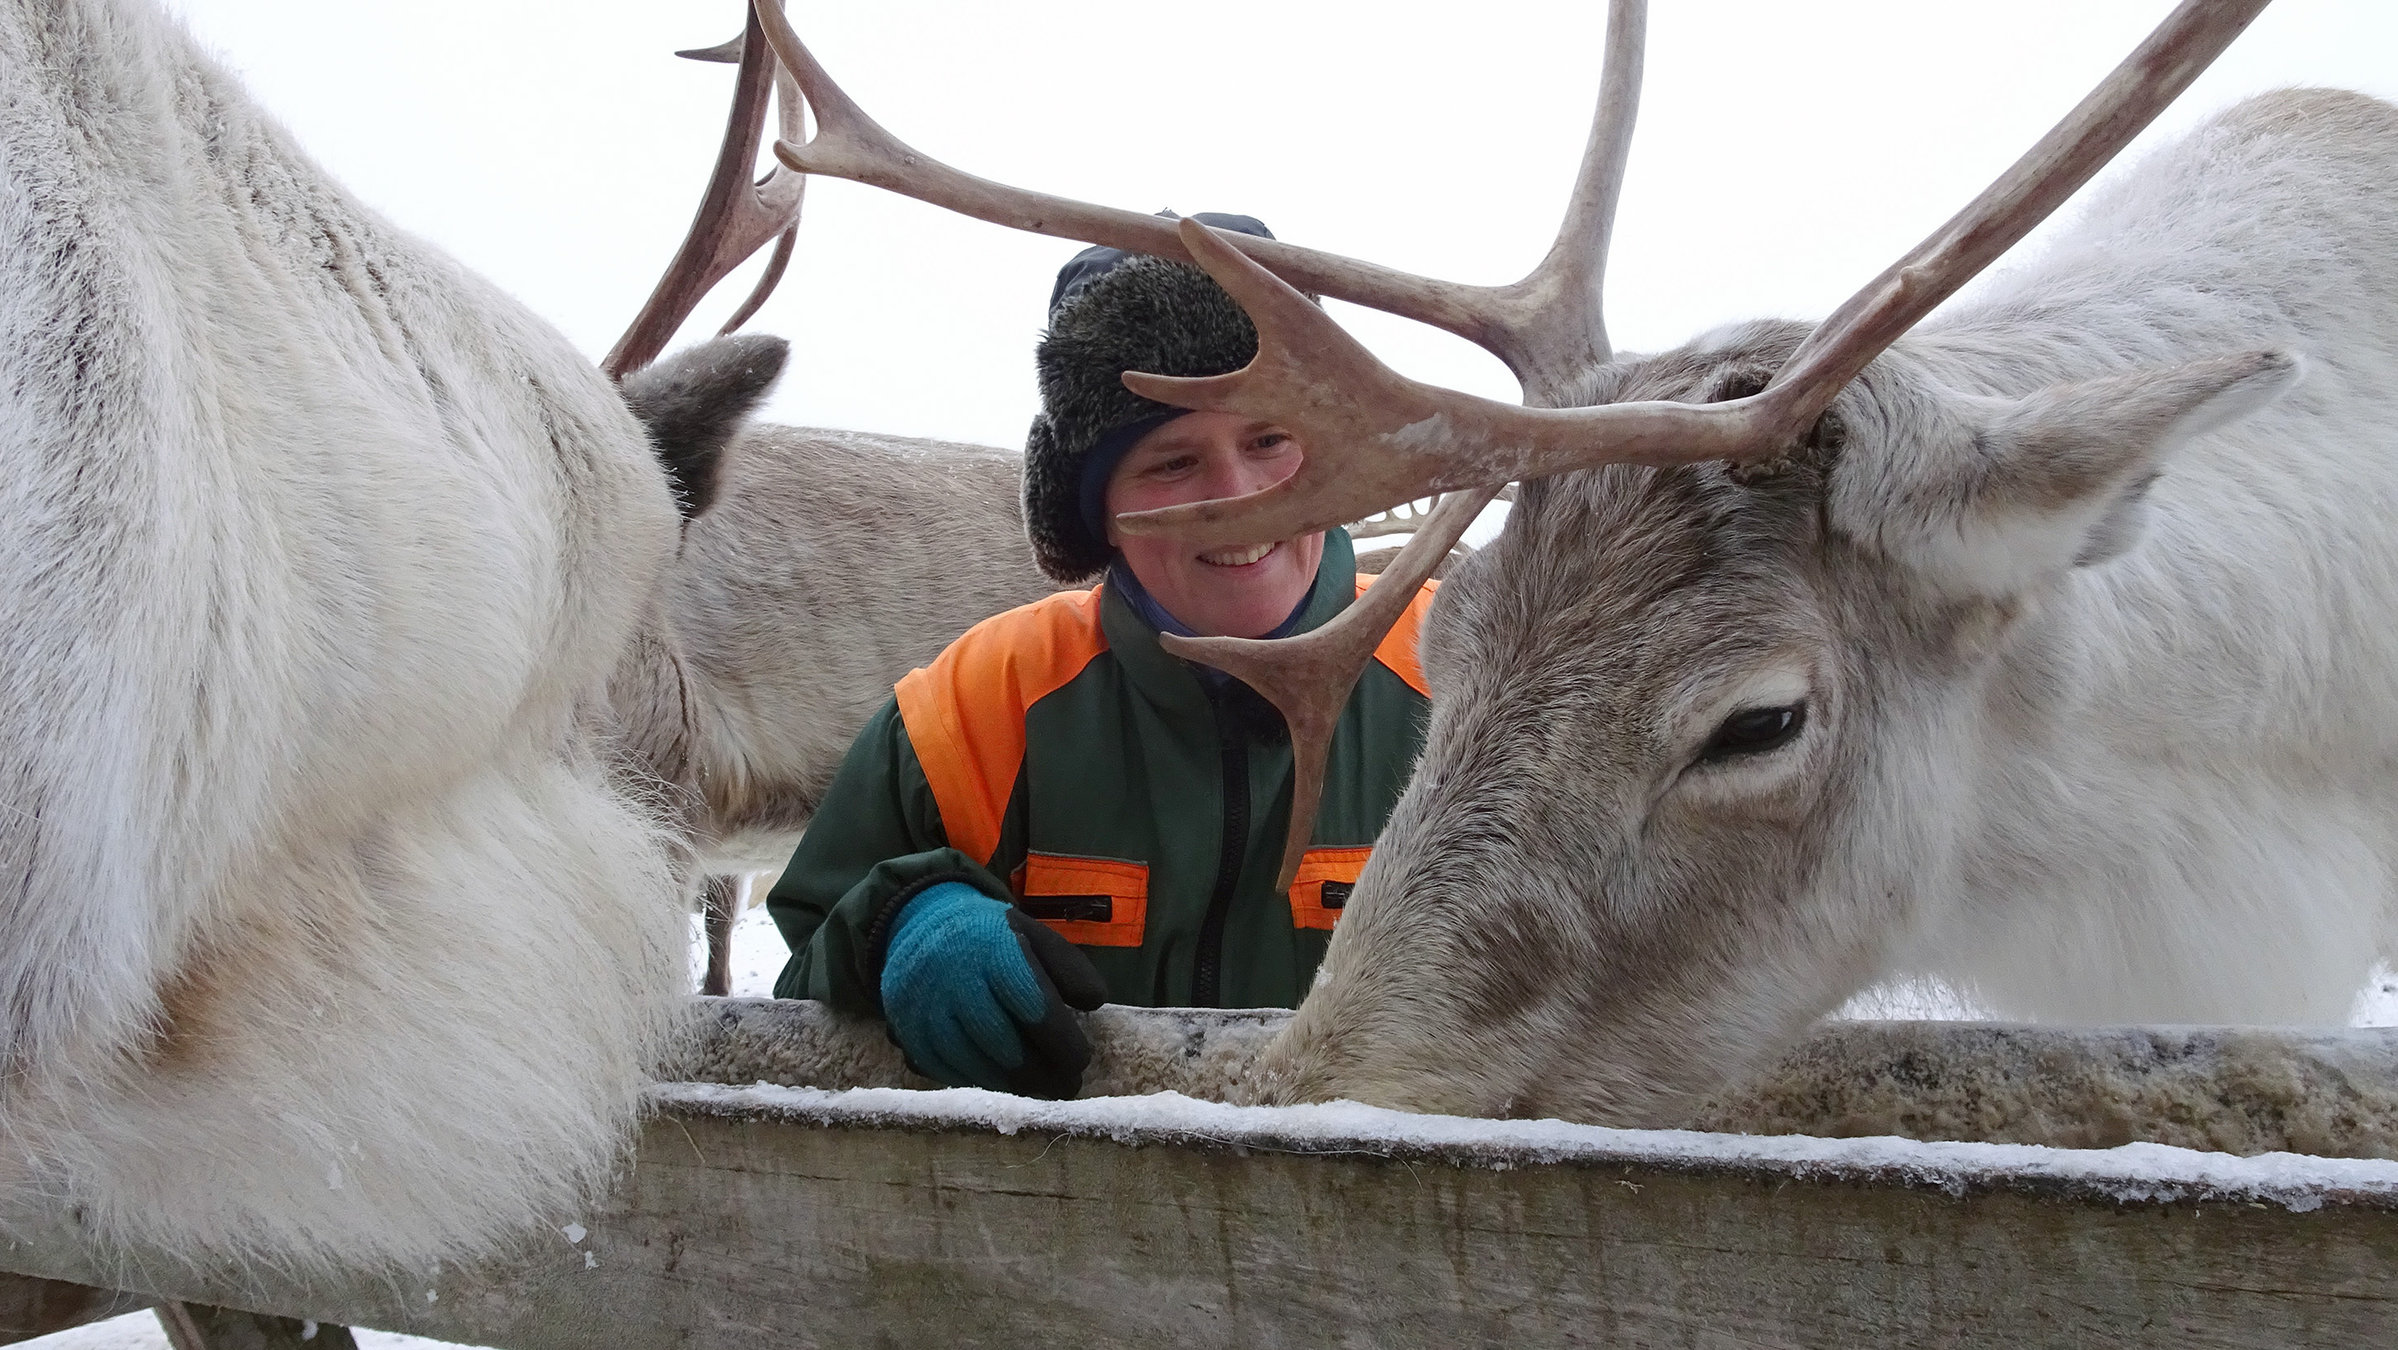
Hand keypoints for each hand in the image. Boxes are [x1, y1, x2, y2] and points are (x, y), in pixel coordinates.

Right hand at [879, 881, 1108, 1096]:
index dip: (1063, 1043)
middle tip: (1066, 1088)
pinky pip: (945, 1071)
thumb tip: (1094, 1002)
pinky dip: (978, 1082)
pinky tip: (1002, 1084)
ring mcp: (925, 1010)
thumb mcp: (1034, 935)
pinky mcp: (907, 1032)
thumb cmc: (989, 935)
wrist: (921, 922)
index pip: (1035, 1008)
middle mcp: (955, 981)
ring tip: (1039, 1091)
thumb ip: (1068, 967)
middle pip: (1004, 1045)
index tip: (1082, 1061)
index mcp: (994, 951)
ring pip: (974, 1065)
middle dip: (1041, 1074)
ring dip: (1012, 1085)